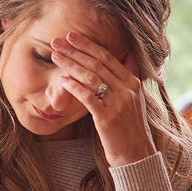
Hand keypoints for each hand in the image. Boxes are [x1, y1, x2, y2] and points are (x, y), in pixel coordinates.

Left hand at [50, 32, 155, 166]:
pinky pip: (88, 98)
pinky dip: (74, 87)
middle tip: (57, 41)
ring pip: (91, 78)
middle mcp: (127, 90)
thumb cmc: (129, 128)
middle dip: (75, 50)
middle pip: (97, 64)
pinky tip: (62, 80)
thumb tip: (127, 56)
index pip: (108, 57)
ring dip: (71, 65)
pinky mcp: (107, 118)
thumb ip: (127, 78)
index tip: (72, 36)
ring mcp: (118, 104)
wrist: (136, 155)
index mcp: (133, 83)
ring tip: (55, 57)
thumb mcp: (134, 100)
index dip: (88, 45)